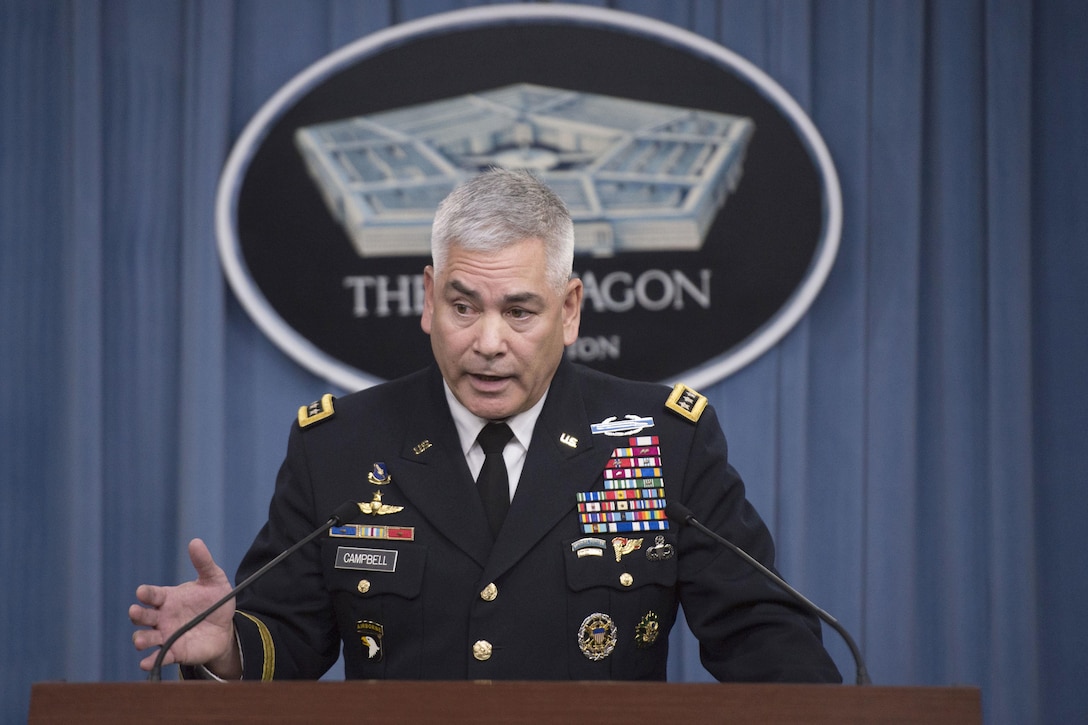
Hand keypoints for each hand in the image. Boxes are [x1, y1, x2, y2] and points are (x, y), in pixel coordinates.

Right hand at [129, 538, 240, 676]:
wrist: (226, 627)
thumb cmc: (215, 601)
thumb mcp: (214, 580)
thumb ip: (204, 563)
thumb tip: (196, 542)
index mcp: (168, 598)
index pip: (151, 595)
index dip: (146, 594)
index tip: (143, 592)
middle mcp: (162, 617)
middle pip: (142, 616)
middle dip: (137, 614)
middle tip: (137, 613)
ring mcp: (166, 635)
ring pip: (145, 638)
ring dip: (140, 639)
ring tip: (141, 641)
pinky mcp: (174, 652)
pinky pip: (159, 657)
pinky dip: (150, 661)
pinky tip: (146, 662)